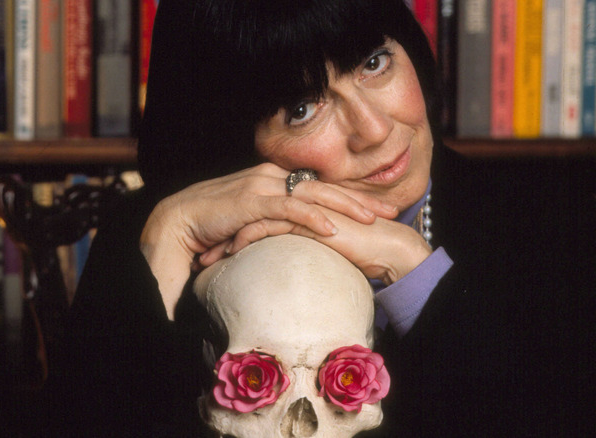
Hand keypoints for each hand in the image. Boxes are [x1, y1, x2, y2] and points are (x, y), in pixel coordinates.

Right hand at [139, 163, 398, 318]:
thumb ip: (272, 221)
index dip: (348, 197)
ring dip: (345, 205)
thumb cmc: (212, 222)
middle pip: (324, 187)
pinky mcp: (251, 201)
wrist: (178, 220)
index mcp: (273, 179)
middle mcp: (271, 176)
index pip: (318, 187)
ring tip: (371, 218)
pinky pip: (288, 208)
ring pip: (312, 194)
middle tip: (389, 211)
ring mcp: (262, 186)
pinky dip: (311, 217)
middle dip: (358, 198)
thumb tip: (292, 235)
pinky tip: (332, 228)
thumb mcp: (250, 219)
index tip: (375, 209)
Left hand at [226, 205, 431, 284]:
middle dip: (225, 230)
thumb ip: (306, 240)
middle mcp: (299, 200)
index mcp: (301, 203)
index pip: (260, 210)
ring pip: (253, 216)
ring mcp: (301, 207)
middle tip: (207, 249)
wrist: (388, 247)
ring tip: (211, 256)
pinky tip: (233, 253)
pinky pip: (268, 225)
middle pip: (250, 210)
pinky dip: (247, 238)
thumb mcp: (325, 243)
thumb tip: (287, 257)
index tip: (219, 244)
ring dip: (229, 236)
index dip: (237, 227)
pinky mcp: (305, 219)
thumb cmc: (363, 248)